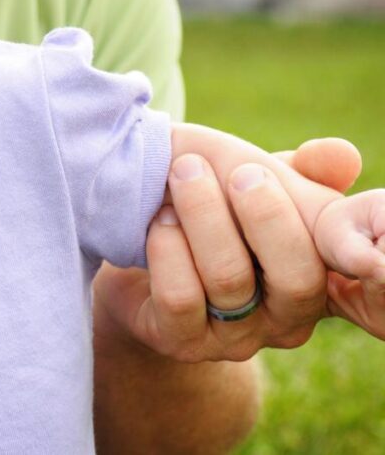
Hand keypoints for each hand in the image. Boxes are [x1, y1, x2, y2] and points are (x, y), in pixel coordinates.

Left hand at [94, 137, 360, 361]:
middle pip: (298, 277)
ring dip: (203, 215)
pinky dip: (168, 248)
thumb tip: (340, 156)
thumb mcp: (256, 179)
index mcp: (323, 275)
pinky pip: (181, 297)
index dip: (364, 253)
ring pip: (230, 279)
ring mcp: (236, 336)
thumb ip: (300, 170)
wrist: (136, 244)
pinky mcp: (183, 342)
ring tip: (183, 176)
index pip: (365, 274)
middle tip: (238, 170)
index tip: (353, 233)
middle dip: (266, 215)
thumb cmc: (213, 209)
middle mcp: (289, 316)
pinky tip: (159, 220)